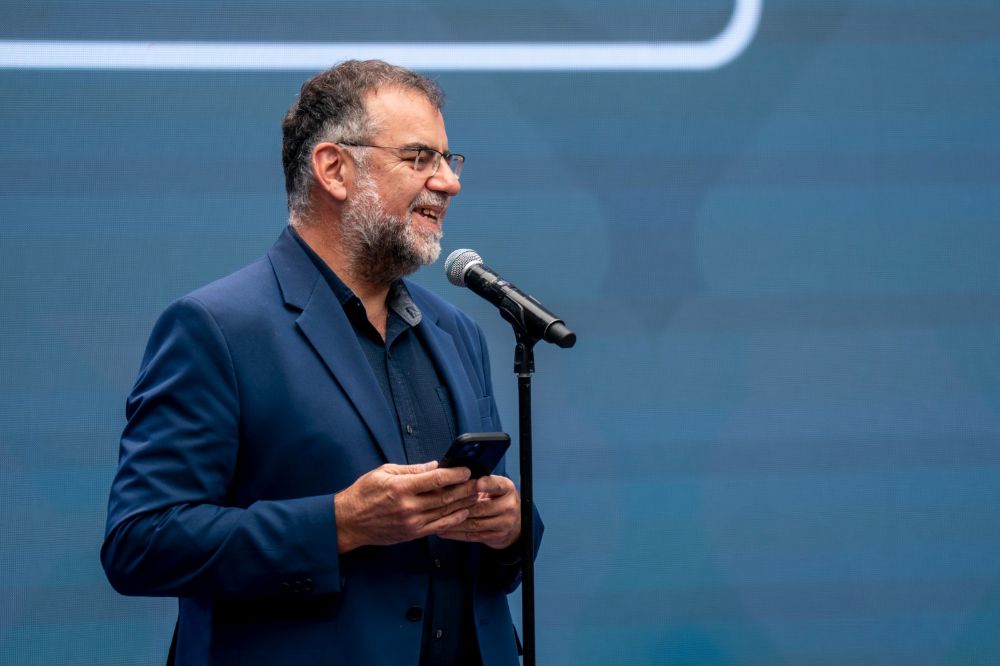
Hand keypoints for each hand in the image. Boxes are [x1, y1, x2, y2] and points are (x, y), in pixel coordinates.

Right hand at [334, 462, 478, 552]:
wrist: (349, 522)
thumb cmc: (363, 493)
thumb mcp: (383, 472)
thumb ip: (410, 469)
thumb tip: (434, 466)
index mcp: (401, 487)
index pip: (434, 479)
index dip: (454, 474)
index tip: (466, 470)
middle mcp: (408, 506)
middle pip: (444, 497)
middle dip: (465, 489)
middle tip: (479, 482)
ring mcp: (411, 522)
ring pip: (444, 513)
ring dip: (463, 504)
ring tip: (477, 495)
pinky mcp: (412, 534)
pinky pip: (438, 527)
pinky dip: (453, 520)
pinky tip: (463, 513)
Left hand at [437, 475, 521, 549]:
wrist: (515, 523)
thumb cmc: (498, 499)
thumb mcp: (496, 486)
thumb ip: (481, 481)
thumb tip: (457, 475)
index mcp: (507, 489)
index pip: (497, 485)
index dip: (487, 485)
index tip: (477, 483)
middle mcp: (508, 506)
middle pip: (481, 507)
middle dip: (458, 506)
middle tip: (440, 504)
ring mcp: (504, 524)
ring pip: (474, 523)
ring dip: (454, 522)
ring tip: (437, 519)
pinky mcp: (496, 537)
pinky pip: (473, 536)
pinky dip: (456, 534)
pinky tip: (444, 530)